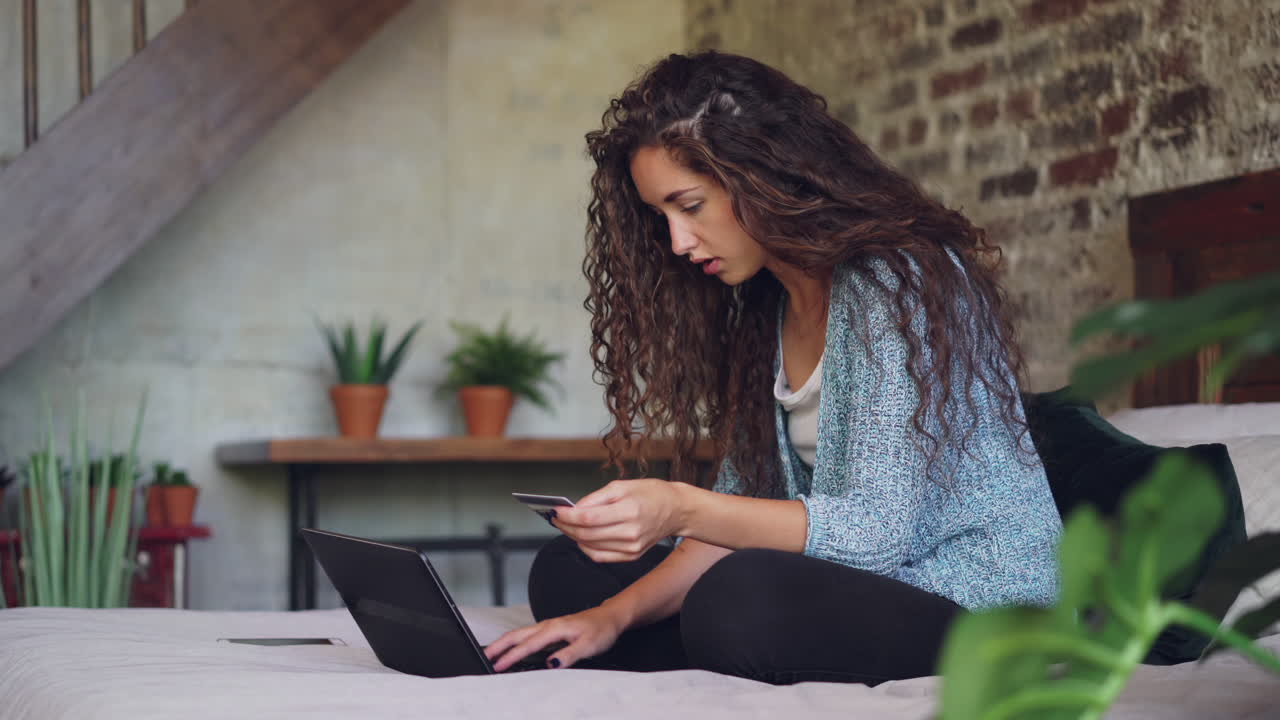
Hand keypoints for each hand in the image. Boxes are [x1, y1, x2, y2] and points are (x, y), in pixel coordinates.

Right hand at [484, 605, 624, 670]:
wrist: (610, 617)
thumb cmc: (601, 630)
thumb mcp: (589, 646)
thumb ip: (569, 655)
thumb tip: (550, 663)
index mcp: (555, 628)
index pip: (528, 645)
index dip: (511, 656)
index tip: (498, 666)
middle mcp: (548, 625)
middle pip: (517, 634)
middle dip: (498, 645)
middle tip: (484, 657)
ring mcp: (548, 626)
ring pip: (520, 633)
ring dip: (504, 642)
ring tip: (492, 653)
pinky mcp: (551, 629)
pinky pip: (528, 634)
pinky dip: (515, 641)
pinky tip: (512, 648)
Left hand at [553, 479, 689, 561]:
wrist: (676, 510)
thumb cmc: (651, 494)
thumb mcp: (622, 486)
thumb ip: (596, 498)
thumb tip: (574, 509)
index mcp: (629, 510)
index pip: (589, 518)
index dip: (567, 516)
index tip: (555, 511)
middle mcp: (631, 532)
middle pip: (587, 534)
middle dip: (566, 526)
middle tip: (556, 518)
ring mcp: (632, 547)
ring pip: (591, 547)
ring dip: (574, 536)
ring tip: (566, 526)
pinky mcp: (632, 556)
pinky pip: (601, 556)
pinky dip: (586, 548)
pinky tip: (581, 537)